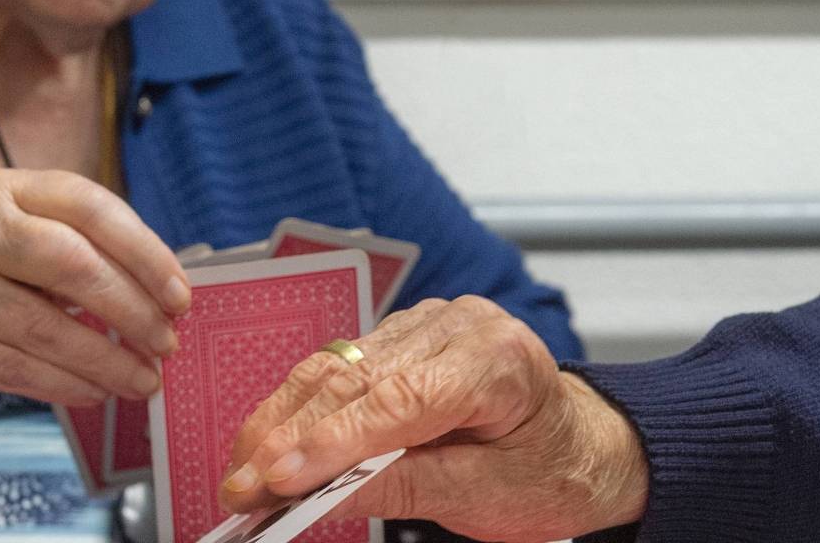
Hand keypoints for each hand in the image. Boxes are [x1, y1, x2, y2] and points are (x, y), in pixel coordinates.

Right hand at [0, 168, 189, 406]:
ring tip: (145, 379)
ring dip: (105, 360)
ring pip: (44, 327)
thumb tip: (162, 296)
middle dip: (131, 309)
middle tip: (166, 342)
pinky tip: (97, 391)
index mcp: (11, 189)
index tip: (179, 296)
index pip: (89, 207)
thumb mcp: (23, 220)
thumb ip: (84, 244)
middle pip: (70, 263)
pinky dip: (65, 384)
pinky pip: (15, 368)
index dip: (144, 252)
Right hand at [217, 296, 647, 541]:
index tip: (279, 480)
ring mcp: (425, 325)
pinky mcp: (399, 338)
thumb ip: (407, 487)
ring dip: (278, 425)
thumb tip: (326, 494)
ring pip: (333, 368)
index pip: (399, 399)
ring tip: (238, 476)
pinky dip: (297, 411)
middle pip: (354, 379)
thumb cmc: (551, 469)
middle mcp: (458, 325)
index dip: (331, 442)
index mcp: (498, 359)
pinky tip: (263, 446)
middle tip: (240, 491)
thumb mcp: (488, 495)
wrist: (581, 446)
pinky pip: (336, 369)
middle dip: (288, 440)